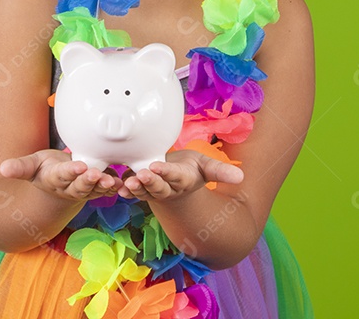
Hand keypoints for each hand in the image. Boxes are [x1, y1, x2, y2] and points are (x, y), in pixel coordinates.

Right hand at [0, 149, 119, 201]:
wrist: (59, 182)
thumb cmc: (45, 168)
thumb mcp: (31, 165)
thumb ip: (19, 167)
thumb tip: (2, 168)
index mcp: (54, 179)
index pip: (62, 176)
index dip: (70, 172)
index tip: (78, 166)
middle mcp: (69, 187)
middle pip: (80, 186)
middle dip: (88, 181)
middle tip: (96, 174)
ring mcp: (84, 190)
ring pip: (95, 190)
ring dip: (104, 186)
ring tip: (112, 181)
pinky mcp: (97, 189)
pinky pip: (108, 189)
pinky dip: (116, 186)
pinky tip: (124, 182)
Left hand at [116, 150, 243, 200]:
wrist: (177, 180)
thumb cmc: (191, 169)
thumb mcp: (207, 167)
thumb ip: (221, 172)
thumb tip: (241, 177)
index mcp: (183, 180)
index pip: (175, 177)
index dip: (166, 173)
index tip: (157, 167)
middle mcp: (167, 188)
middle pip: (158, 187)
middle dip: (149, 182)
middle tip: (141, 175)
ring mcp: (153, 190)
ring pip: (143, 191)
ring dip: (135, 187)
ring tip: (127, 182)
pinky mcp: (141, 189)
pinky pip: (132, 191)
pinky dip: (125, 191)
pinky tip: (117, 188)